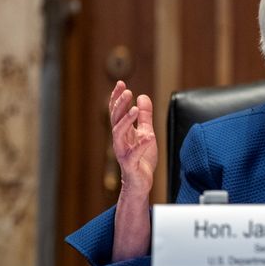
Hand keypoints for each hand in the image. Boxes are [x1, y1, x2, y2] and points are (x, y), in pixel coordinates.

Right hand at [109, 80, 158, 198]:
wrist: (140, 182)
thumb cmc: (141, 158)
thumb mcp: (146, 132)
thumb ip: (145, 116)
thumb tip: (142, 96)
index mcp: (123, 132)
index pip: (116, 112)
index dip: (117, 97)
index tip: (121, 83)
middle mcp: (120, 141)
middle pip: (115, 120)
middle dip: (119, 105)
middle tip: (127, 92)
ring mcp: (123, 153)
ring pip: (119, 135)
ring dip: (126, 121)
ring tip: (135, 110)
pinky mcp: (130, 165)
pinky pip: (134, 154)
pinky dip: (141, 145)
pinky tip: (149, 136)